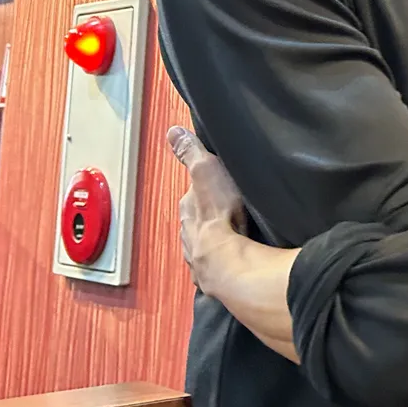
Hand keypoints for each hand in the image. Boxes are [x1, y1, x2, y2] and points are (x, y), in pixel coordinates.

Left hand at [169, 125, 246, 290]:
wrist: (229, 261)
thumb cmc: (219, 214)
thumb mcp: (205, 170)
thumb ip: (190, 152)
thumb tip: (173, 132)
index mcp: (187, 207)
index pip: (191, 194)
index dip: (203, 188)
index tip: (214, 184)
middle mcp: (188, 232)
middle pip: (198, 219)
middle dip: (209, 216)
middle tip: (227, 210)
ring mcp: (199, 255)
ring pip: (205, 242)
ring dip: (216, 239)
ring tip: (233, 234)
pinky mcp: (214, 274)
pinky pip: (218, 262)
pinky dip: (225, 258)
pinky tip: (235, 256)